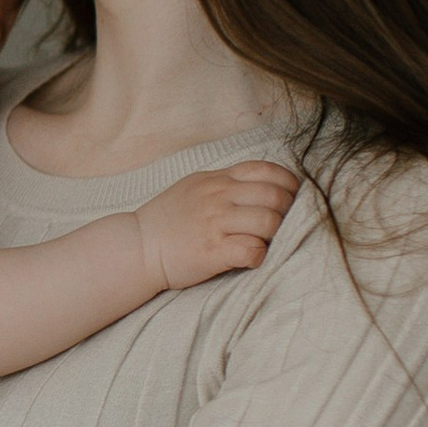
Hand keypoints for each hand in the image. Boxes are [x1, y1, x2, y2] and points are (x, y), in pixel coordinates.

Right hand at [135, 159, 297, 294]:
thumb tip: (261, 184)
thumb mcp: (195, 186)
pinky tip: (251, 256)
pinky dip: (259, 255)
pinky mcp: (213, 252)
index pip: (266, 170)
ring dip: (275, 234)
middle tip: (281, 224)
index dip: (287, 183)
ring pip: (269, 223)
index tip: (289, 197)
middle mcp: (219, 197)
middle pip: (275, 197)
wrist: (137, 246)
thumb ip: (226, 182)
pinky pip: (253, 251)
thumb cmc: (168, 219)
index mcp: (217, 179)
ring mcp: (216, 224)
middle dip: (287, 211)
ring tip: (264, 241)